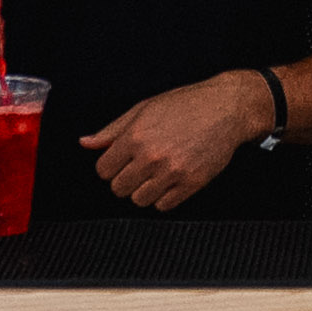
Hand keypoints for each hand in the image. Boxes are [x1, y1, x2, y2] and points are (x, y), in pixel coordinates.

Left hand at [90, 67, 277, 210]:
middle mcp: (151, 156)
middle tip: (138, 168)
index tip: (120, 162)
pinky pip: (164, 206)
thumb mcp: (143, 109)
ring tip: (155, 174)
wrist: (226, 108)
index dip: (110, 167)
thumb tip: (86, 143)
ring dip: (143, 191)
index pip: (103, 170)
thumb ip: (112, 130)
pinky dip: (163, 198)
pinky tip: (170, 180)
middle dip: (124, 180)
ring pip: (139, 200)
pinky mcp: (191, 183)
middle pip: (118, 189)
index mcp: (135, 136)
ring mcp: (172, 172)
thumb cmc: (185, 105)